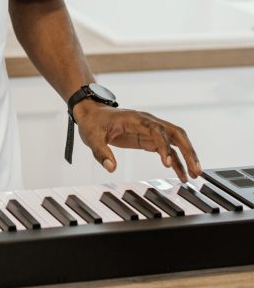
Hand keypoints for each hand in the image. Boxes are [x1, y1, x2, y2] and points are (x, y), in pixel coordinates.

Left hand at [73, 100, 202, 182]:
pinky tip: (182, 175)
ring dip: (187, 155)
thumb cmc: (92, 123)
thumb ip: (101, 152)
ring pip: (176, 140)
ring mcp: (150, 130)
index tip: (167, 163)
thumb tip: (111, 168)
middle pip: (175, 133)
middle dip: (188, 150)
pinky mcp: (148, 139)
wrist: (91, 113)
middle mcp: (148, 122)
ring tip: (195, 174)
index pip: (157, 130)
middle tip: (196, 169)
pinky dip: (176, 161)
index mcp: (136, 119)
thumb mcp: (91, 137)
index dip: (164, 146)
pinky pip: (168, 149)